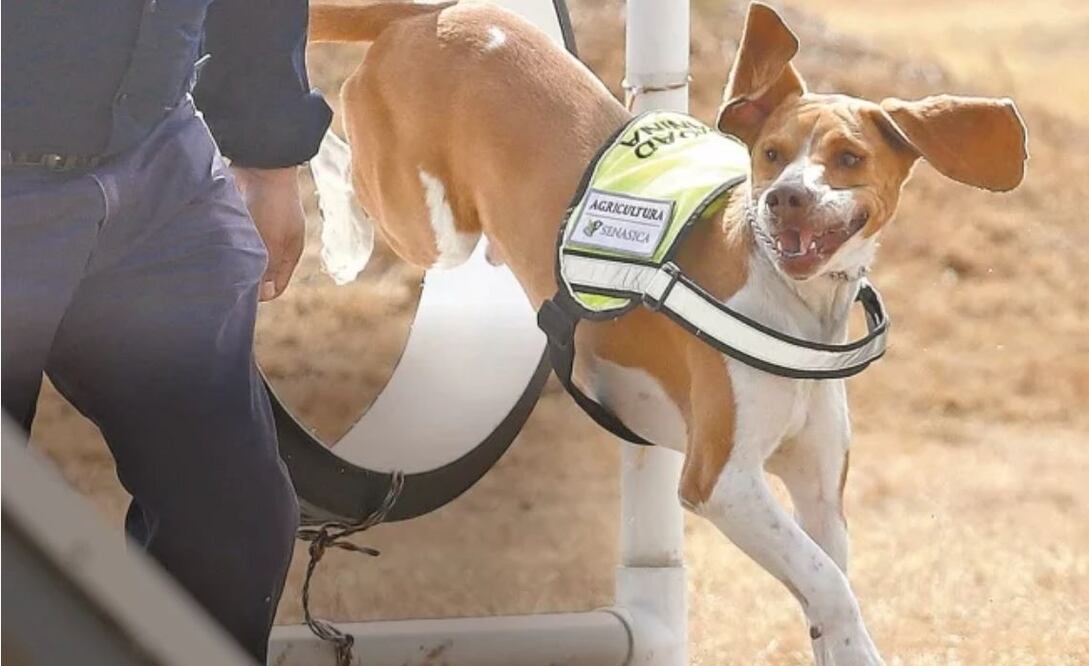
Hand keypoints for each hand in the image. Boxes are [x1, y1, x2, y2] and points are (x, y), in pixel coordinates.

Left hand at [231, 166, 305, 300]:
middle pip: (259, 274)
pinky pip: (235, 240)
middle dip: (244, 277)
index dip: (259, 294)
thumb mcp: (272, 242)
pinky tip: (216, 242)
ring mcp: (260, 232)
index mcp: (289, 255)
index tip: (239, 291)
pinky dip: (227, 243)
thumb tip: (263, 295)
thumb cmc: (272, 204)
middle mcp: (275, 247)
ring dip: (233, 259)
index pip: (275, 288)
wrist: (263, 164)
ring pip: (244, 257)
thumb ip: (267, 269)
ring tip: (218, 258)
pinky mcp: (244, 220)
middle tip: (224, 277)